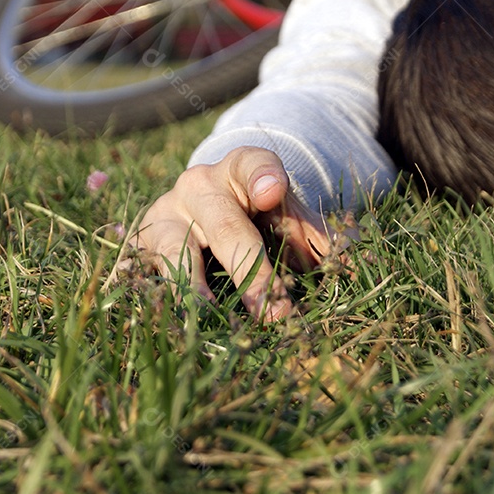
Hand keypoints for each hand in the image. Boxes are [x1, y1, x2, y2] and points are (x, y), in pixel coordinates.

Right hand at [126, 147, 338, 320]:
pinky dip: (160, 303)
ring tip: (209, 315)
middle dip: (250, 269)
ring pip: (173, 249)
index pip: (252, 163)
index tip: (273, 192)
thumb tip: (355, 262)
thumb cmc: (255, 218)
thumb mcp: (289, 219)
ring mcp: (162, 217)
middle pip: (223, 223)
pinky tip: (176, 329)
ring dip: (193, 286)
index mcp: (238, 171)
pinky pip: (144, 277)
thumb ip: (321, 238)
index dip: (262, 175)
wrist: (197, 214)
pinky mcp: (138, 249)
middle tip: (274, 311)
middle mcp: (197, 188)